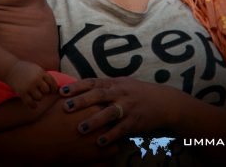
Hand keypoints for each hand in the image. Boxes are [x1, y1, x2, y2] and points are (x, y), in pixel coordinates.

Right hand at [5, 60, 57, 107]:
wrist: (11, 69)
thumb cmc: (25, 69)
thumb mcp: (37, 69)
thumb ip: (44, 76)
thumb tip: (55, 86)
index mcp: (41, 72)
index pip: (52, 82)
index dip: (54, 88)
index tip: (52, 91)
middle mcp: (36, 79)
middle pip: (46, 90)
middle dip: (45, 92)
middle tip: (41, 92)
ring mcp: (29, 86)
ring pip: (39, 97)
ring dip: (38, 98)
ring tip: (34, 95)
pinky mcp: (22, 92)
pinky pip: (30, 102)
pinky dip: (33, 105)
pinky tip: (33, 105)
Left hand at [59, 77, 173, 144]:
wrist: (163, 102)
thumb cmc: (137, 93)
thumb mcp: (121, 84)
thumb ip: (104, 86)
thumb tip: (80, 88)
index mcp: (114, 83)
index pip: (92, 82)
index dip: (77, 86)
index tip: (62, 92)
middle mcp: (120, 92)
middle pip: (99, 95)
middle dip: (82, 101)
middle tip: (66, 108)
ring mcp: (128, 106)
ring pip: (110, 112)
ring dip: (95, 120)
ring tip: (81, 129)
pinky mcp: (135, 121)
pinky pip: (121, 129)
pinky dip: (111, 136)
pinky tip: (100, 142)